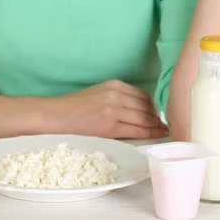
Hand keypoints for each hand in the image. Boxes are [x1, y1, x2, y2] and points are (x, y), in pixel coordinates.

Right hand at [49, 80, 167, 138]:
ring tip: (162, 131)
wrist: (55, 116)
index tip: (158, 115)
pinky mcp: (110, 125)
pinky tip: (156, 135)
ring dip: (156, 126)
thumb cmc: (73, 108)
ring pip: (144, 119)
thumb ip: (117, 98)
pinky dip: (150, 133)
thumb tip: (139, 111)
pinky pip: (137, 130)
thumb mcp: (98, 94)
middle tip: (164, 125)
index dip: (153, 107)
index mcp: (114, 84)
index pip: (143, 96)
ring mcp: (114, 109)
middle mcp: (116, 94)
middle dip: (157, 117)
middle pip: (146, 107)